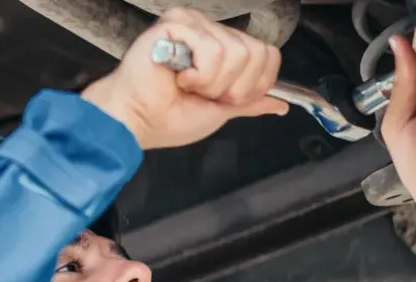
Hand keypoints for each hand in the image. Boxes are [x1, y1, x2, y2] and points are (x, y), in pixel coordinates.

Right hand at [81, 7, 288, 149]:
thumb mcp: (220, 112)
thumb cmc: (164, 118)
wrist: (135, 122)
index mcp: (222, 47)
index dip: (252, 84)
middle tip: (199, 91)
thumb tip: (280, 103)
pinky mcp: (177, 24)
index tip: (221, 97)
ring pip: (235, 52)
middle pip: (256, 53)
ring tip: (185, 84)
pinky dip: (198, 74)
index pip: (267, 54)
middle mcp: (210, 30)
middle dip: (230, 86)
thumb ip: (250, 102)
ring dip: (210, 82)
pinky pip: (213, 49)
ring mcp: (194, 24)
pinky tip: (177, 76)